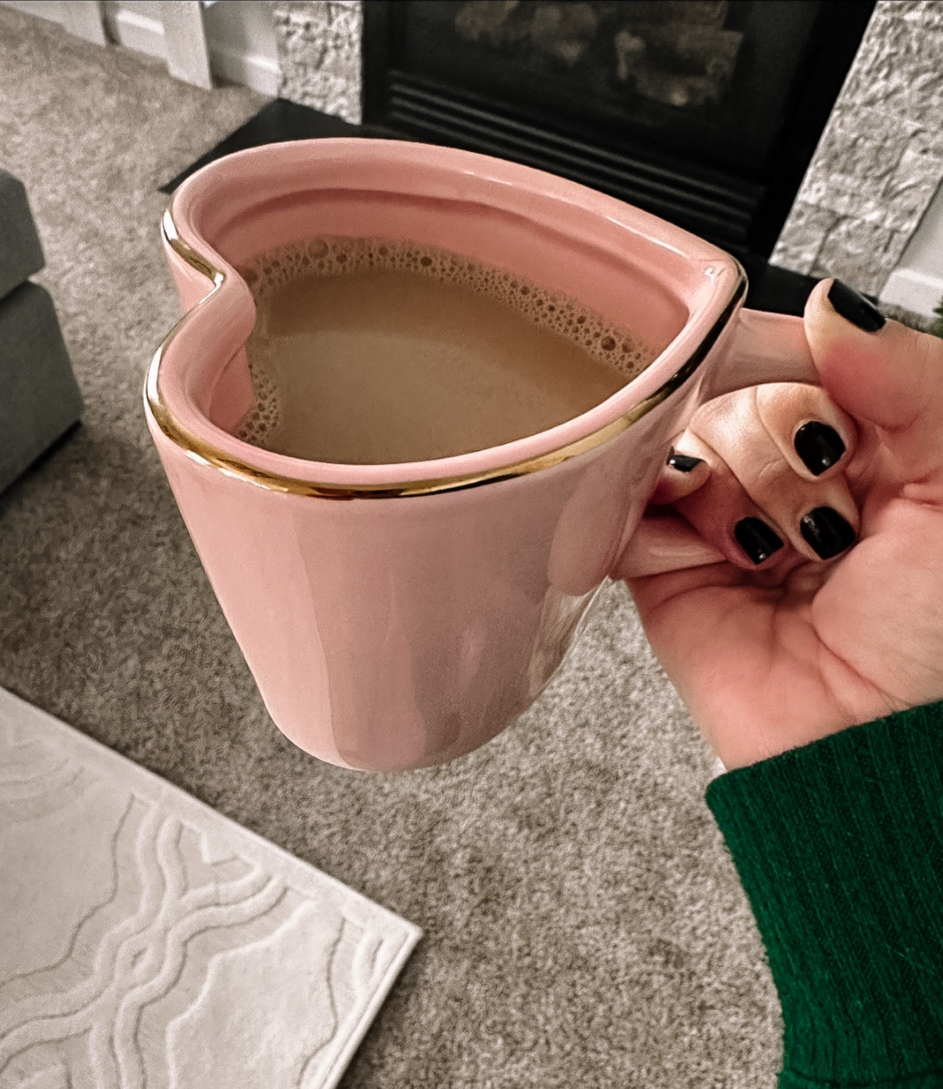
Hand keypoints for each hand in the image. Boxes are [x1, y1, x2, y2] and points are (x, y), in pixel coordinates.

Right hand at [618, 279, 942, 768]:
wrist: (870, 744)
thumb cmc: (933, 637)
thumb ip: (909, 375)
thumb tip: (831, 305)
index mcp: (858, 438)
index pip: (791, 353)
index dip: (791, 368)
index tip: (822, 419)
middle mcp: (783, 470)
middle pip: (727, 392)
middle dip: (779, 454)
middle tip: (827, 519)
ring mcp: (719, 514)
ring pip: (678, 441)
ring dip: (733, 497)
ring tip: (775, 555)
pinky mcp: (662, 563)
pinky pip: (625, 506)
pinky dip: (662, 523)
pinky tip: (715, 557)